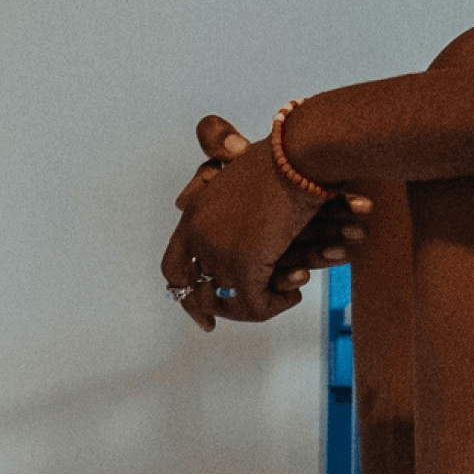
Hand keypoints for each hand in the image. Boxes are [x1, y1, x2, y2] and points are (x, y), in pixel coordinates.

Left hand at [163, 116, 365, 330]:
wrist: (301, 154)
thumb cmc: (283, 161)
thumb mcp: (245, 184)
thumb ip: (230, 210)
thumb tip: (225, 226)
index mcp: (194, 213)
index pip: (173, 268)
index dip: (184, 295)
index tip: (202, 318)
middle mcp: (198, 233)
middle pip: (196, 294)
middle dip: (219, 313)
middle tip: (243, 319)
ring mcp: (218, 249)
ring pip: (231, 302)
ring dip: (257, 307)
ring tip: (283, 298)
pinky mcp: (243, 261)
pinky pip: (255, 303)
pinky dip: (276, 305)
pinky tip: (295, 293)